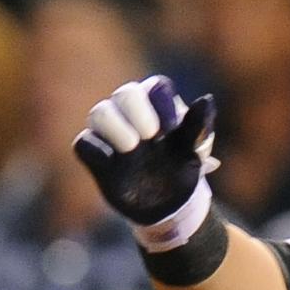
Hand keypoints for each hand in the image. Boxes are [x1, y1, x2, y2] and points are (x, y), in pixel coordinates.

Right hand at [73, 75, 217, 227]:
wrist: (170, 203)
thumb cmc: (183, 166)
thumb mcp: (196, 149)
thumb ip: (199, 125)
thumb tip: (205, 99)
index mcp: (159, 104)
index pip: (156, 87)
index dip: (163, 104)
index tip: (172, 129)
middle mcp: (132, 112)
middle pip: (125, 93)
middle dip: (138, 111)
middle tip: (152, 136)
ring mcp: (110, 132)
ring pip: (99, 113)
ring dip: (115, 127)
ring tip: (132, 147)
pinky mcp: (95, 153)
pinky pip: (83, 143)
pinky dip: (98, 151)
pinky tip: (113, 162)